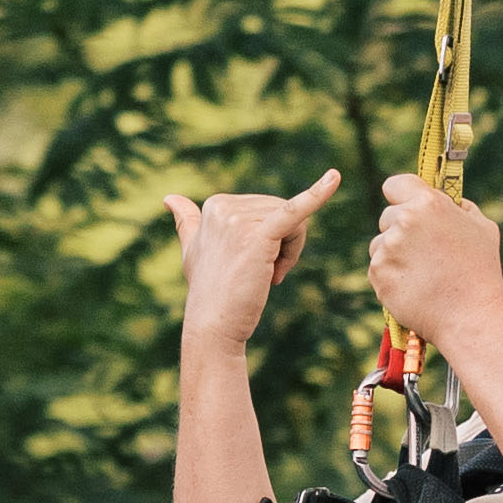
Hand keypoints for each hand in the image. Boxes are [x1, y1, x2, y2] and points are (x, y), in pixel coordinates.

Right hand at [172, 173, 339, 351]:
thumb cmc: (207, 290)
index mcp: (215, 204)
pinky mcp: (260, 236)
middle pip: (284, 212)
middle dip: (285, 245)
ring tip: (267, 277)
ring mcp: (241, 220)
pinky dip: (317, 195)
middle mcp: (225, 207)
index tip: (254, 265)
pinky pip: (294, 212)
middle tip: (264, 276)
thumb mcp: (192, 251)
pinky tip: (334, 178)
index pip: (268, 209)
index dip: (273, 239)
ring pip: (295, 223)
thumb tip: (169, 198)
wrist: (213, 324)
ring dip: (291, 253)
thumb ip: (186, 222)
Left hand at [365, 170, 502, 353]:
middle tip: (425, 252)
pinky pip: (378, 268)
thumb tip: (446, 199)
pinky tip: (414, 286)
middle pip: (387, 217)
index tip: (407, 207)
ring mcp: (388, 248)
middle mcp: (404, 221)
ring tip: (423, 273)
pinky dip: (391, 277)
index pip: (395, 184)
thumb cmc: (481, 271)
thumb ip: (459, 206)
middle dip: (400, 230)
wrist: (470, 315)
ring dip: (394, 255)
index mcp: (428, 203)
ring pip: (380, 244)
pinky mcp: (378, 273)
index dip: (401, 196)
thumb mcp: (482, 226)